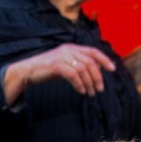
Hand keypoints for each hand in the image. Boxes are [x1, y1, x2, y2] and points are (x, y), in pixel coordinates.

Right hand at [2, 44, 116, 103]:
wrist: (28, 71)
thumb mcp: (67, 65)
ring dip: (89, 83)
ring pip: (83, 69)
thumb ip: (81, 65)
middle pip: (90, 62)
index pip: (93, 51)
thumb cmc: (48, 69)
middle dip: (97, 77)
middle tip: (99, 89)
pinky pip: (73, 74)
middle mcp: (69, 50)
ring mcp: (62, 56)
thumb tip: (97, 70)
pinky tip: (81, 91)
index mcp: (73, 48)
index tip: (113, 69)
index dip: (104, 60)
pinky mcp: (56, 65)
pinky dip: (79, 84)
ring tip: (90, 93)